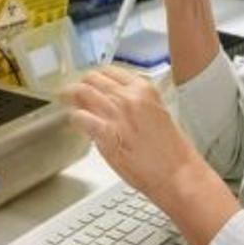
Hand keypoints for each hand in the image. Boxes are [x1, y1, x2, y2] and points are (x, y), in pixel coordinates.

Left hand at [64, 65, 241, 244]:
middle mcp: (129, 96)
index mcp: (144, 88)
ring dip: (71, 98)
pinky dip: (75, 118)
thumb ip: (133, 104)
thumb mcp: (157, 113)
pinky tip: (77, 123)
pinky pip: (79, 117)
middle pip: (92, 79)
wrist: (176, 173)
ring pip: (81, 92)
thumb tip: (111, 103)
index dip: (96, 78)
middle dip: (80, 85)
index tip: (90, 83)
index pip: (110, 71)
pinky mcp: (106, 133)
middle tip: (73, 93)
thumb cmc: (170, 150)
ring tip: (67, 103)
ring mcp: (116, 113)